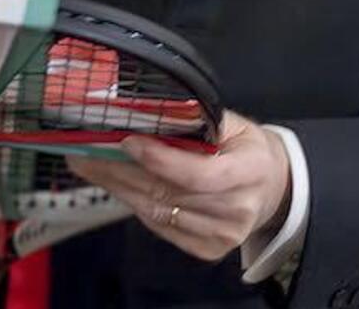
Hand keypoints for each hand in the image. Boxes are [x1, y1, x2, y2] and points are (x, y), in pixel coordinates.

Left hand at [69, 110, 291, 262]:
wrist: (272, 187)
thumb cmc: (247, 150)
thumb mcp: (233, 123)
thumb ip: (197, 118)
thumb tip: (148, 109)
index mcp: (250, 171)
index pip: (199, 173)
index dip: (160, 159)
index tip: (126, 141)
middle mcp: (238, 209)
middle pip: (168, 193)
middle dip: (121, 170)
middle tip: (86, 150)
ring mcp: (222, 235)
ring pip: (157, 211)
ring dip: (118, 187)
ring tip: (89, 165)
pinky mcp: (206, 249)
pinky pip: (159, 226)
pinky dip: (134, 203)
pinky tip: (114, 184)